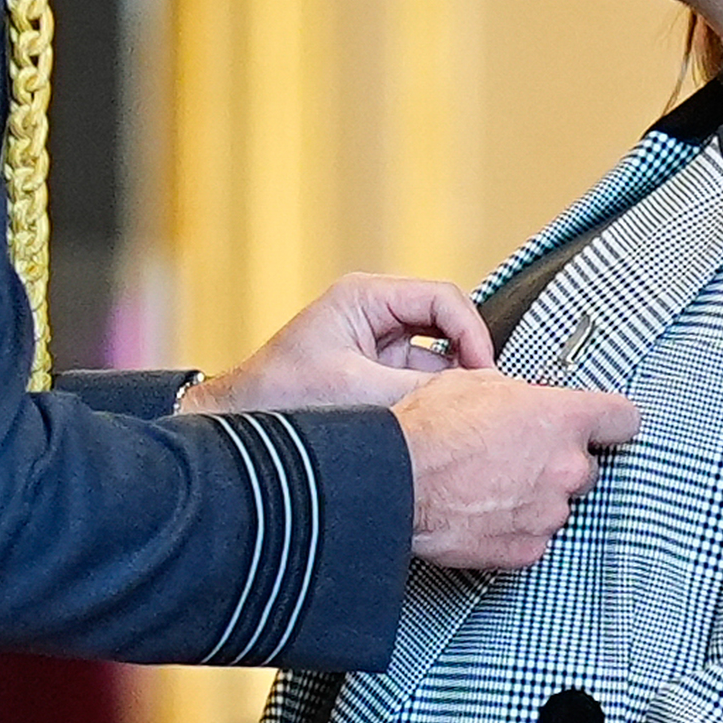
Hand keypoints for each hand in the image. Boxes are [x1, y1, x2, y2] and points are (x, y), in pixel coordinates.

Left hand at [176, 274, 492, 415]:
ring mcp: (377, 345)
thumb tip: (472, 394)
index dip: (471, 332)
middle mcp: (375, 314)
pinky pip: (420, 380)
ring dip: (452, 383)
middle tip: (484, 395)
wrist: (239, 425)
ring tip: (465, 412)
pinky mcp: (375, 375)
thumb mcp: (357, 392)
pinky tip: (442, 421)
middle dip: (467, 359)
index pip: (442, 299)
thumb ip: (418, 389)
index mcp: (365, 297)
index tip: (484, 370)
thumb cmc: (280, 398)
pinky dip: (435, 399)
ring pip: (437, 356)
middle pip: (446, 325)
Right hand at [394, 370, 640, 569]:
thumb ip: (518, 395)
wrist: (396, 481)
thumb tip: (522, 400)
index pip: (623, 419)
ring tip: (490, 486)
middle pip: (586, 467)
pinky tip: (483, 512)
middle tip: (518, 456)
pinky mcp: (527, 549)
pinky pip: (533, 536)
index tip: (604, 426)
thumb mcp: (475, 385)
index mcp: (562, 419)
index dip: (611, 422)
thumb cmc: (428, 433)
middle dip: (557, 462)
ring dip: (534, 497)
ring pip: (557, 504)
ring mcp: (548, 513)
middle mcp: (565, 468)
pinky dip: (514, 528)